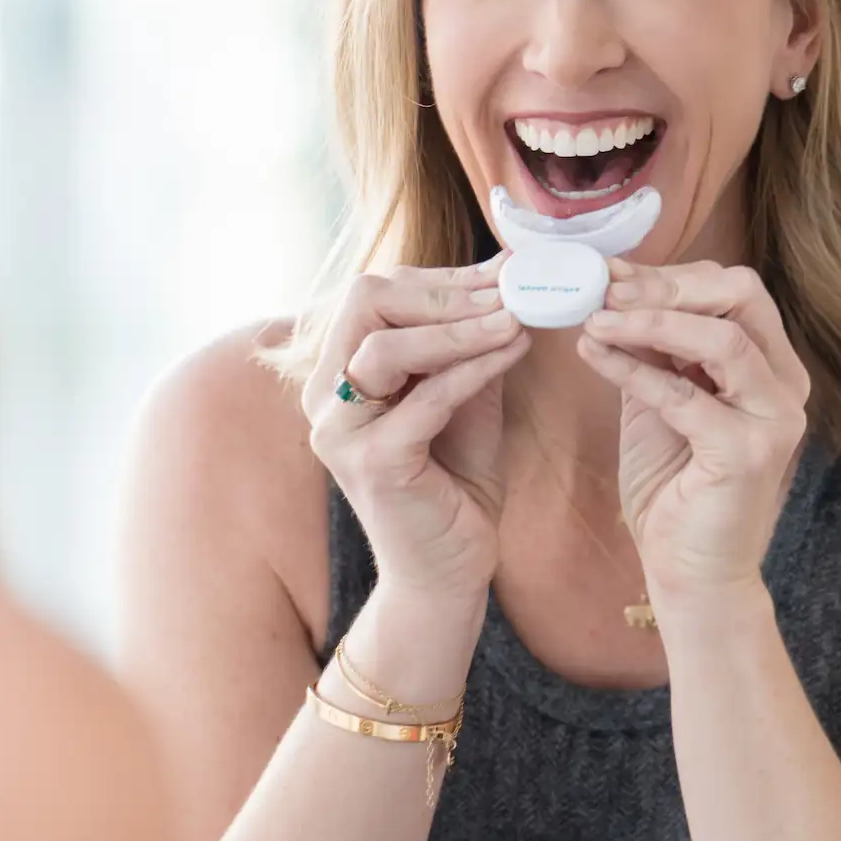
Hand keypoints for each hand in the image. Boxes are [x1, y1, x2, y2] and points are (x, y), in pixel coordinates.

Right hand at [303, 251, 528, 603]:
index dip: (440, 277)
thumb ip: (471, 342)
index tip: (501, 270)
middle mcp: (324, 396)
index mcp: (338, 371)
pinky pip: (424, 400)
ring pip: (385, 348)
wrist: (449, 569)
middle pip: (363, 303)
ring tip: (516, 317)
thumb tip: (505, 279)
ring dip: (458, 326)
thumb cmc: (455, 480)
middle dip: (442, 291)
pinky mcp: (372, 465)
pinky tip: (514, 351)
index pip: (374, 294)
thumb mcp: (465, 395)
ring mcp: (341, 431)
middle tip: (508, 290)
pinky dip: (473, 369)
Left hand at [576, 258, 810, 599]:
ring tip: (595, 317)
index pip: (734, 290)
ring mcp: (775, 418)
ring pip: (723, 339)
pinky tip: (593, 354)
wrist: (689, 570)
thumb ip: (651, 347)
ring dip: (650, 321)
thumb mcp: (658, 397)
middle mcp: (785, 384)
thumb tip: (615, 289)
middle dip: (668, 285)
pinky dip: (634, 369)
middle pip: (742, 297)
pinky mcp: (749, 453)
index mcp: (770, 364)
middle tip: (607, 289)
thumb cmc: (674, 484)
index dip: (671, 274)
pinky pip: (685, 395)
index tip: (611, 273)